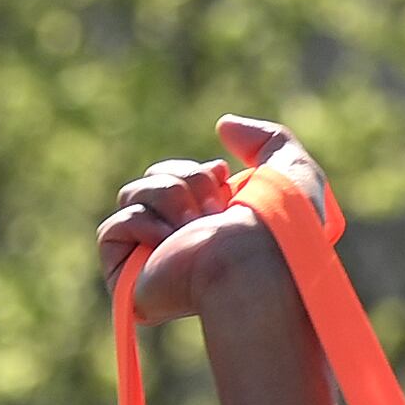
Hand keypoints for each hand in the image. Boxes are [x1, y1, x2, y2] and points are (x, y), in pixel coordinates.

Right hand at [96, 116, 311, 331]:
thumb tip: (224, 126)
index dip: (199, 171)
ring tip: (196, 224)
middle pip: (155, 179)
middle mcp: (185, 247)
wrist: (257, 264)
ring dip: (168, 196)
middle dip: (185, 178)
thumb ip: (268, 139)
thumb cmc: (282, 228)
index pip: (184, 179)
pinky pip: (113, 228)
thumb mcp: (290, 169)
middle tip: (213, 207)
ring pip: (132, 196)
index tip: (223, 176)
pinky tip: (171, 244)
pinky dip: (141, 224)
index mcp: (216, 229)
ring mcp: (155, 264)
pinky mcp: (129, 279)